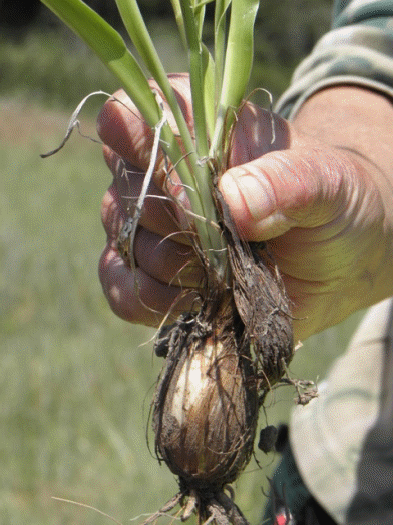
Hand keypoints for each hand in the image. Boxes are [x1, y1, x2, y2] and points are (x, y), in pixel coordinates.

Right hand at [97, 75, 392, 340]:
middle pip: (124, 186)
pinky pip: (120, 287)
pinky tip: (188, 300)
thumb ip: (285, 181)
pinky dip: (145, 299)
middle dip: (171, 220)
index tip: (178, 181)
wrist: (341, 259)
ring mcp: (159, 227)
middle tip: (226, 235)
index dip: (139, 139)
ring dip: (170, 265)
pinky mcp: (159, 276)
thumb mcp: (328, 182)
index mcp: (203, 130)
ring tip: (224, 271)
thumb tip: (230, 201)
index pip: (138, 112)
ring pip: (124, 239)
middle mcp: (170, 175)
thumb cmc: (334, 204)